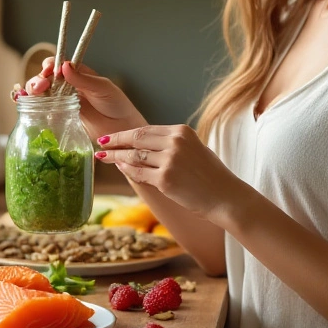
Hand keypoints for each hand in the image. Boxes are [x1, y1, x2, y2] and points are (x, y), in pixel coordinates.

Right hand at [11, 58, 146, 138]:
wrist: (122, 129)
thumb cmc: (117, 106)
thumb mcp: (102, 89)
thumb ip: (83, 79)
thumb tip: (65, 66)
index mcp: (78, 74)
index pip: (58, 64)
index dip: (49, 65)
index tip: (48, 71)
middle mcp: (68, 87)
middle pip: (44, 78)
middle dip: (38, 80)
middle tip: (40, 87)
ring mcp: (63, 102)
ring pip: (41, 93)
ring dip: (33, 92)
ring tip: (33, 96)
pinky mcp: (60, 117)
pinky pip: (43, 109)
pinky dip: (32, 106)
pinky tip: (26, 105)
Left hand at [95, 124, 240, 215]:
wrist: (226, 197)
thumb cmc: (211, 176)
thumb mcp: (194, 150)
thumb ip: (171, 145)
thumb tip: (143, 147)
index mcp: (182, 131)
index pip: (145, 130)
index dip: (125, 134)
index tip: (111, 136)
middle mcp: (175, 142)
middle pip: (136, 138)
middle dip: (115, 141)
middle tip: (100, 143)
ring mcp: (169, 161)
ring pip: (133, 156)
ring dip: (115, 157)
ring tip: (103, 157)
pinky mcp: (165, 179)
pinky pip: (138, 173)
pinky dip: (126, 170)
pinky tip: (119, 168)